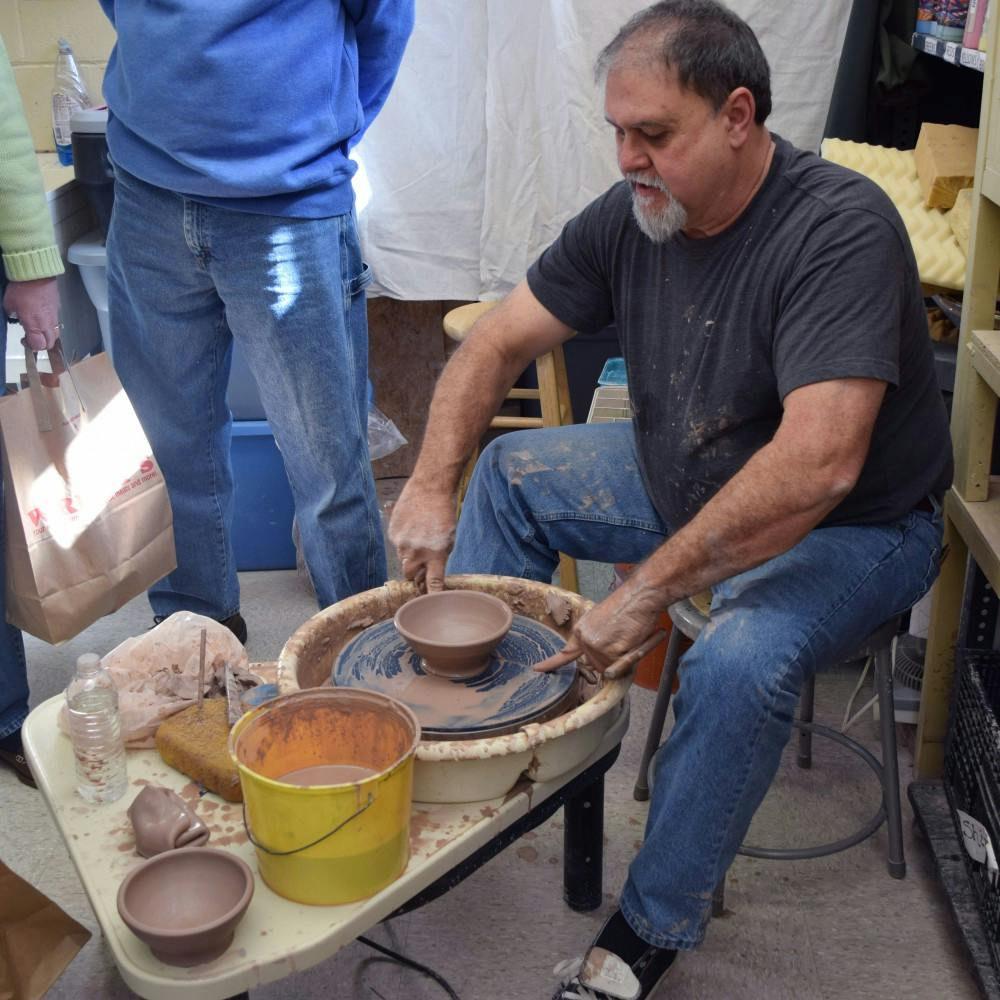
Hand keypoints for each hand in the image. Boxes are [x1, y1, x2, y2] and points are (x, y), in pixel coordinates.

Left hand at [3, 277, 60, 350]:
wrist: (36, 275)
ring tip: (38, 328)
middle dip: (42, 344)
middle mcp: (47, 324)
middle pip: (50, 343)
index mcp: (35, 325)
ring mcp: (54, 317)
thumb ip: (14, 316)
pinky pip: (56, 322)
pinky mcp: (57, 309)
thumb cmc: (22, 289)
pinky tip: (42, 316)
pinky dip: (50, 324)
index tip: (25, 341)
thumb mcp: (9, 305)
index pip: (38, 345)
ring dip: (47, 335)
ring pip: (55, 334)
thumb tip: (16, 317)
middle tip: (32, 338)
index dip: (31, 346)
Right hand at [387, 480, 456, 591]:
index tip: (430, 602)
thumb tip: (430, 572)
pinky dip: (403, 540)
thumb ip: (439, 558)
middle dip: (414, 574)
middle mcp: (416, 551)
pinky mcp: (392, 532)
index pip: (432, 583)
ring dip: (409, 555)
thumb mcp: (449, 539)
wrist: (429, 488)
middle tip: (421, 565)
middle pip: (409, 575)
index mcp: (435, 554)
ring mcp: (402, 542)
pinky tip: (412, 527)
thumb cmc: (444, 513)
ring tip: (418, 537)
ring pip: (402, 558)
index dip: (431, 594)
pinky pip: (396, 544)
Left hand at [536, 573, 662, 673]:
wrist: (638, 596)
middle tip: (622, 639)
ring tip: (627, 639)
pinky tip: (630, 641)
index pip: (565, 652)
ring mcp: (597, 646)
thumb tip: (600, 664)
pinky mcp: (611, 651)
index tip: (537, 669)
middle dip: (611, 659)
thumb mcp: (603, 621)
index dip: (551, 664)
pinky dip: (629, 660)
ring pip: (610, 669)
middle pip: (597, 666)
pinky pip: (622, 668)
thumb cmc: (627, 608)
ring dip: (621, 660)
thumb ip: (596, 640)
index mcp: (582, 630)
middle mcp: (585, 639)